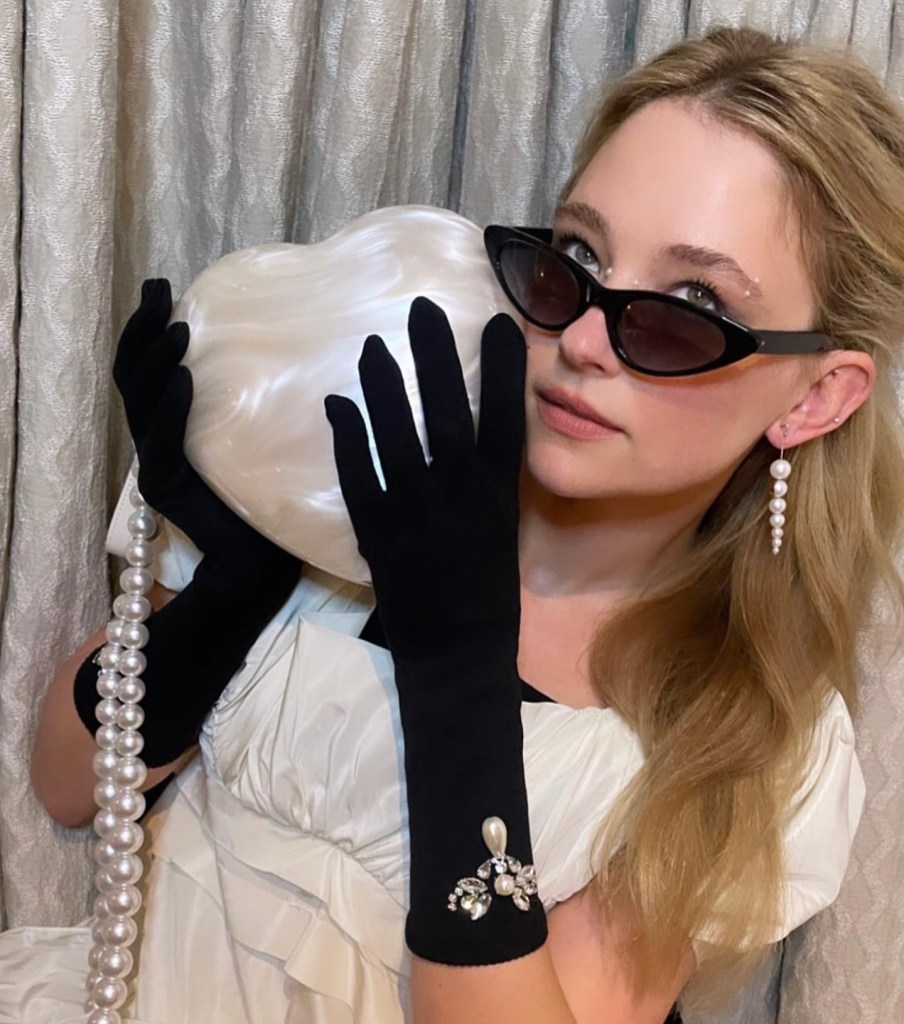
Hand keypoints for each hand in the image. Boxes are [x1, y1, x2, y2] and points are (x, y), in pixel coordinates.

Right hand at [113, 279, 299, 589]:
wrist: (261, 560)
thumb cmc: (269, 494)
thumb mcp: (256, 433)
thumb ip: (247, 398)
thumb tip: (277, 346)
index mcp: (172, 426)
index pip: (147, 368)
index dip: (146, 327)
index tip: (161, 287)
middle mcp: (156, 441)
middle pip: (133, 376)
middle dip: (142, 328)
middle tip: (156, 289)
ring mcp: (157, 465)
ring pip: (142, 402)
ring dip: (158, 361)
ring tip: (177, 328)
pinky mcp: (168, 488)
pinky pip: (165, 440)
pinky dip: (172, 407)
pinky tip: (186, 378)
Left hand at [325, 296, 525, 667]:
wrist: (456, 649)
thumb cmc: (488, 593)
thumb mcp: (502, 530)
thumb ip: (487, 482)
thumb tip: (471, 437)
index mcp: (496, 491)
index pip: (504, 414)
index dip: (502, 366)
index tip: (498, 320)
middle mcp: (457, 489)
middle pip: (444, 407)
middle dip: (434, 353)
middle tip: (421, 308)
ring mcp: (413, 506)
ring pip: (394, 431)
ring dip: (383, 384)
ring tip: (374, 346)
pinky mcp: (376, 528)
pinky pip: (357, 472)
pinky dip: (346, 436)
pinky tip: (338, 403)